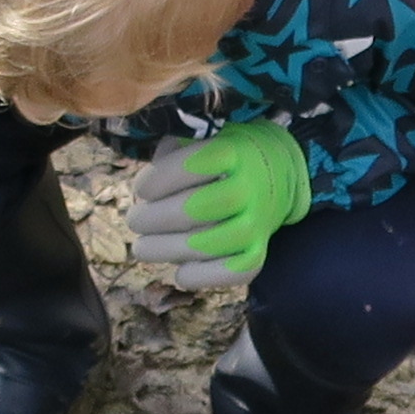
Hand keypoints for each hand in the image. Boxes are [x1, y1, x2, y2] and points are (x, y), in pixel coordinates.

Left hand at [124, 120, 306, 286]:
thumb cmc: (226, 155)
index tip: (140, 189)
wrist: (279, 171)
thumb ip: (172, 151)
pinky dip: (202, 276)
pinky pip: (232, 272)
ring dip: (166, 250)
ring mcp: (258, 222)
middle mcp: (250, 187)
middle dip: (153, 219)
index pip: (189, 167)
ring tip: (142, 248)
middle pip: (194, 209)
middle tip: (134, 221)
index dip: (157, 180)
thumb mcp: (204, 137)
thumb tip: (143, 190)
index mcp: (233, 151)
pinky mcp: (259, 251)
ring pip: (207, 244)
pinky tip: (180, 272)